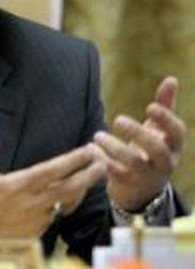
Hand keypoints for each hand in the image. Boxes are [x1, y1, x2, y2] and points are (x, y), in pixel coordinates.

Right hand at [0, 117, 105, 237]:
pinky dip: (62, 205)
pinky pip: (54, 216)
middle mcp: (32, 203)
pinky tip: (66, 195)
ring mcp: (36, 219)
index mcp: (20, 184)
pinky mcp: (36, 232)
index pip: (54, 170)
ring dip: (80, 189)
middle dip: (90, 174)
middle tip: (104, 163)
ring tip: (91, 176)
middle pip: (71, 188)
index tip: (90, 149)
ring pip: (66, 203)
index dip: (75, 159)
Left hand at [94, 76, 185, 210]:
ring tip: (97, 135)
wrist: (142, 189)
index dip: (166, 120)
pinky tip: (91, 149)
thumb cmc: (151, 152)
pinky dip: (102, 161)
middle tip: (117, 119)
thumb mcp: (158, 131)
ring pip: (133, 163)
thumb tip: (171, 79)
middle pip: (156, 149)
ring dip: (114, 147)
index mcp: (173, 146)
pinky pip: (115, 174)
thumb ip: (165, 106)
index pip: (177, 133)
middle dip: (138, 133)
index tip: (149, 107)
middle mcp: (164, 163)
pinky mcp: (128, 185)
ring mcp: (146, 176)